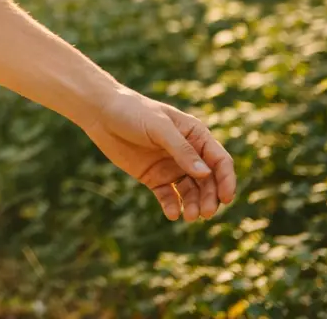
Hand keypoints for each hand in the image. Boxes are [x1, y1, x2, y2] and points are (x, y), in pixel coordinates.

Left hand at [79, 85, 236, 221]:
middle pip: (208, 181)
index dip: (226, 180)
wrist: (100, 112)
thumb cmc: (132, 111)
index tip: (225, 198)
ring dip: (194, 205)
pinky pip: (168, 196)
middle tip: (205, 213)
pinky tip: (172, 214)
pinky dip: (172, 206)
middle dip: (210, 198)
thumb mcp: (158, 127)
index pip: (219, 161)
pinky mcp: (154, 177)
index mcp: (195, 135)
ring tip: (190, 216)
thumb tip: (205, 174)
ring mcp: (171, 166)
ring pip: (191, 192)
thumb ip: (181, 149)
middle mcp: (187, 153)